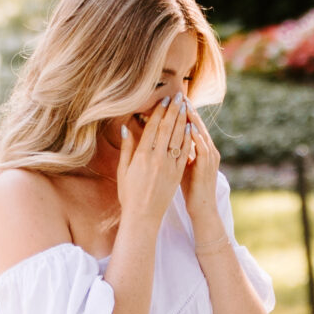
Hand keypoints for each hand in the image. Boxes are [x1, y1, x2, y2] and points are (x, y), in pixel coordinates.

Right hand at [115, 96, 189, 232]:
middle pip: (167, 129)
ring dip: (183, 121)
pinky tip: (190, 128)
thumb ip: (126, 148)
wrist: (143, 216)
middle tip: (178, 97)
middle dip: (173, 111)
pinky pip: (185, 152)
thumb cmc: (129, 194)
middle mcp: (157, 159)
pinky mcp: (177, 174)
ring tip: (186, 107)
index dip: (159, 112)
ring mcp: (169, 166)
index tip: (164, 100)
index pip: (153, 128)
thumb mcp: (123, 170)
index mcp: (142, 156)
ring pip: (178, 138)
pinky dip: (188, 139)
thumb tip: (126, 128)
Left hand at [180, 103, 224, 231]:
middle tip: (179, 96)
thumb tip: (165, 138)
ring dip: (193, 119)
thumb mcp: (183, 166)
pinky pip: (202, 148)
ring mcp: (209, 157)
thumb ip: (176, 150)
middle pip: (197, 125)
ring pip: (200, 133)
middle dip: (188, 111)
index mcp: (201, 149)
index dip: (183, 114)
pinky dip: (196, 137)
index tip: (173, 101)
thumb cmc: (190, 188)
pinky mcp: (206, 166)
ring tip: (184, 105)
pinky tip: (189, 127)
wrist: (202, 208)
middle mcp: (207, 150)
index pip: (191, 126)